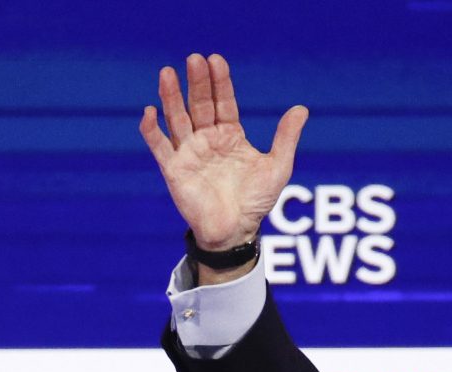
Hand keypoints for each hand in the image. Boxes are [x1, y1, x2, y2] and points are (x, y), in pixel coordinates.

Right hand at [139, 53, 307, 261]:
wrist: (236, 232)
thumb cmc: (256, 202)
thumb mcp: (278, 167)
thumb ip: (286, 138)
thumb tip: (302, 108)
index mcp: (230, 135)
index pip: (223, 102)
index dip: (220, 82)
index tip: (216, 60)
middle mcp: (207, 139)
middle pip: (199, 104)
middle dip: (197, 83)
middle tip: (194, 59)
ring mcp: (189, 153)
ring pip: (177, 119)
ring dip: (170, 96)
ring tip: (167, 73)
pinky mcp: (174, 170)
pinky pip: (159, 146)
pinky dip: (152, 130)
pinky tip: (149, 111)